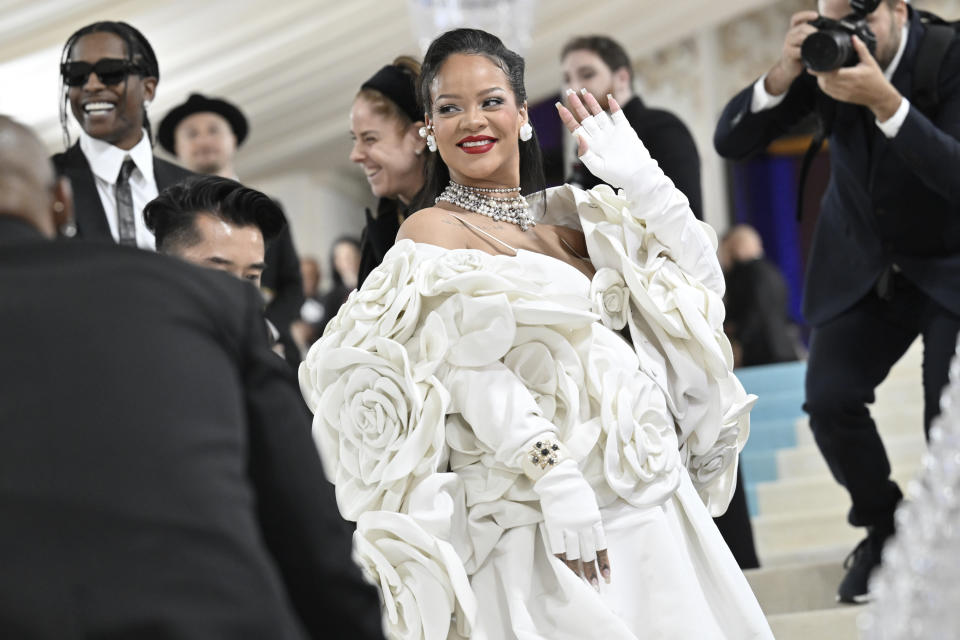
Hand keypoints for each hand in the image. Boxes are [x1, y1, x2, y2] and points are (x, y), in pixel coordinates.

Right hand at [533, 458, 610, 587]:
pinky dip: (561, 559)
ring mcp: (568, 527)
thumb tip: (592, 538)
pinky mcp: (554, 526)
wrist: (558, 476)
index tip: (607, 577)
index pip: (601, 547)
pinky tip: (564, 568)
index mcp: (594, 520)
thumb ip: (592, 521)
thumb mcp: (590, 504)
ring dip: (577, 570)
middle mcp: (583, 526)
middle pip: (589, 554)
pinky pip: (558, 548)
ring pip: (574, 554)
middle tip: (594, 586)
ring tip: (580, 582)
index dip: (604, 563)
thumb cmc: (576, 488)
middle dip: (592, 572)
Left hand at [555, 89, 649, 192]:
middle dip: (577, 105)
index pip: (576, 129)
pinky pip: (618, 115)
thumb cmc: (616, 175)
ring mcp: (611, 132)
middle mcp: (600, 137)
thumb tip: (577, 136)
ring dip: (592, 103)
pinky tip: (609, 98)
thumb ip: (585, 153)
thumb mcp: (597, 167)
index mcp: (591, 146)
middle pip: (585, 118)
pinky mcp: (624, 129)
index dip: (568, 118)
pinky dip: (614, 106)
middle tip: (569, 91)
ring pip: (599, 114)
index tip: (559, 107)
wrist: (637, 175)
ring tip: (584, 91)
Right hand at [765, 10, 819, 95]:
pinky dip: (806, 51)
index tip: (816, 16)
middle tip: (820, 35)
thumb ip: (812, 36)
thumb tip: (830, 33)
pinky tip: (811, 53)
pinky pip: (798, 50)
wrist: (789, 68)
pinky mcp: (788, 53)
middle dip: (812, 30)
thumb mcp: (805, 43)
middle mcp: (790, 35)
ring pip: (800, 37)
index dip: (805, 15)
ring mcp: (788, 44)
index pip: (796, 19)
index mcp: (794, 30)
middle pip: (801, 27)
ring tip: (816, 44)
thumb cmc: (800, 54)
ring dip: (809, 39)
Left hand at [808, 36, 902, 120]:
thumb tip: (853, 37)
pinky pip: (828, 93)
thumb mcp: (870, 61)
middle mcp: (846, 85)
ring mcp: (843, 94)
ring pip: (824, 87)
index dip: (819, 71)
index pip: (830, 74)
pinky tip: (824, 80)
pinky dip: (824, 86)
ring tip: (820, 72)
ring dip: (820, 80)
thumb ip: (861, 49)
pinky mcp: (841, 98)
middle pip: (824, 80)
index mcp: (852, 75)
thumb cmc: (875, 78)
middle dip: (818, 74)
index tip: (811, 67)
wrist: (880, 96)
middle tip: (816, 66)